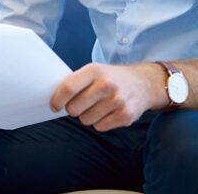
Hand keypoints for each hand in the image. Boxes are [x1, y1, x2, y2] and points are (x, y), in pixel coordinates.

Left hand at [51, 62, 166, 131]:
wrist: (143, 83)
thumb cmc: (111, 78)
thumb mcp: (94, 71)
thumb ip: (75, 81)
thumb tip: (54, 98)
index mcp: (94, 70)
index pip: (68, 88)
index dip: (57, 100)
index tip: (54, 106)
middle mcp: (107, 85)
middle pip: (74, 108)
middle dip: (72, 109)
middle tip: (80, 104)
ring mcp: (118, 101)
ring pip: (86, 120)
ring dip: (87, 116)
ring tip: (97, 106)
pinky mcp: (126, 115)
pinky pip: (100, 127)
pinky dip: (100, 122)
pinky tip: (107, 112)